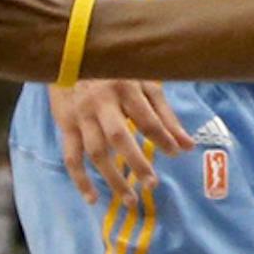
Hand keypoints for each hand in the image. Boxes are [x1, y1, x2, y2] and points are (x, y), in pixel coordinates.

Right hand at [48, 78, 192, 204]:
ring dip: (112, 178)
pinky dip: (80, 180)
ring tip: (131, 200)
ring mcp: (81, 115)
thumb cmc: (115, 70)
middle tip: (153, 184)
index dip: (163, 137)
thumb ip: (164, 113)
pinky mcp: (65, 125)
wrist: (70, 52)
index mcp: (125, 86)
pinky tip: (93, 198)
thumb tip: (188, 145)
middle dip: (136, 162)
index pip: (147, 117)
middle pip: (119, 137)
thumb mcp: (143, 82)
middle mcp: (102, 102)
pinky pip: (71, 157)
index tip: (178, 153)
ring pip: (96, 152)